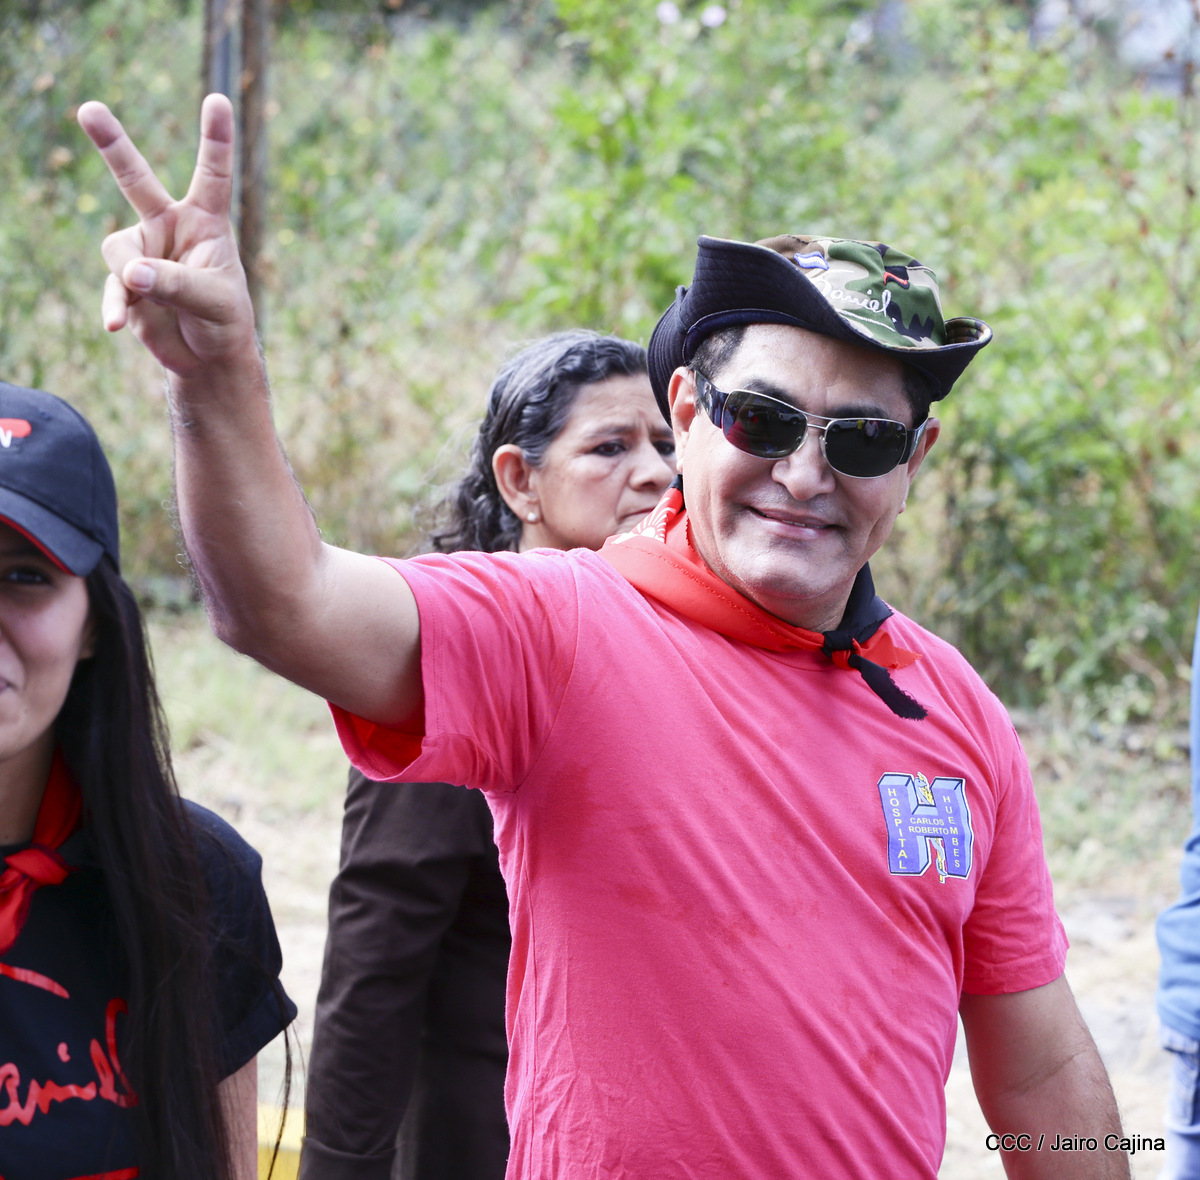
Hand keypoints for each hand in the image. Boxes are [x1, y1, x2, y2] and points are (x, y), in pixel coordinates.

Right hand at [77, 94, 257, 378]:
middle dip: (111, 144)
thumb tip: (133, 272)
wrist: (207, 356)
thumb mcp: (213, 302)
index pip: (212, 176)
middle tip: (89, 108)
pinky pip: (112, 286)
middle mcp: (171, 228)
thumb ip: (176, 284)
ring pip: (118, 247)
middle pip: (136, 179)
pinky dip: (114, 305)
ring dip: (130, 276)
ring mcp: (145, 253)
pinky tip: (116, 325)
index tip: (218, 99)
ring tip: (148, 297)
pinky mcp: (126, 282)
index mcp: (206, 223)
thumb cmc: (224, 322)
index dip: (215, 139)